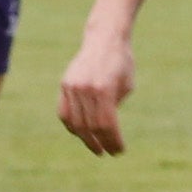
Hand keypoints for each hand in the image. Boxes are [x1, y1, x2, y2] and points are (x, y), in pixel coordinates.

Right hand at [58, 37, 134, 155]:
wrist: (104, 39)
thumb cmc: (122, 63)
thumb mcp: (127, 86)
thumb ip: (115, 108)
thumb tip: (106, 130)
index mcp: (104, 89)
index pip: (107, 124)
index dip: (113, 141)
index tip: (119, 150)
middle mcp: (86, 88)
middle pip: (91, 126)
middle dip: (101, 142)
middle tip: (108, 152)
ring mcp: (72, 86)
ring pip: (75, 122)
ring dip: (86, 138)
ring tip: (96, 147)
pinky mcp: (65, 85)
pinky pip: (64, 112)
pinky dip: (71, 126)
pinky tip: (81, 134)